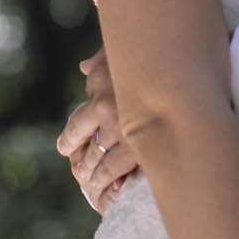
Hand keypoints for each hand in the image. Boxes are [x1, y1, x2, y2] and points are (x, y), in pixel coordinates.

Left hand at [56, 49, 139, 213]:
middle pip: (91, 150)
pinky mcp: (149, 145)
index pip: (77, 126)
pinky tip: (116, 188)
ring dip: (98, 176)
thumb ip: (99, 65)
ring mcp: (130, 133)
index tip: (64, 148)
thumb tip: (84, 68)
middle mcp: (110, 115)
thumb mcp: (115, 53)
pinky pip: (126, 171)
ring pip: (106, 164)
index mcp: (100, 97)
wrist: (174, 60)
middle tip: (80, 172)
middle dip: (84, 163)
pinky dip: (117, 181)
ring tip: (93, 183)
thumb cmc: (145, 50)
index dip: (70, 140)